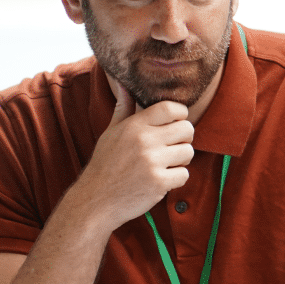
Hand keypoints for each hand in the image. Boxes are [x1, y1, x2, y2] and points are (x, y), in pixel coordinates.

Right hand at [72, 75, 194, 230]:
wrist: (95, 200)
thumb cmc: (105, 164)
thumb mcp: (110, 132)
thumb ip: (123, 108)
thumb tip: (122, 83)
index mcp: (134, 125)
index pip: (171, 108)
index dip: (180, 114)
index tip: (175, 123)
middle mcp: (144, 140)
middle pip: (187, 129)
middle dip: (184, 138)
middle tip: (172, 147)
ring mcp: (152, 162)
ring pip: (189, 152)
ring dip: (181, 160)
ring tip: (165, 164)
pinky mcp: (159, 183)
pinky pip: (184, 175)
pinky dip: (176, 179)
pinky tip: (161, 180)